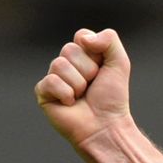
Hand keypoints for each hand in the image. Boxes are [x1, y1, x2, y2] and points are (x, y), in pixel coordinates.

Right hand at [35, 28, 131, 146]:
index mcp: (83, 56)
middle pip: (69, 49)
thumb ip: (109, 40)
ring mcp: (53, 78)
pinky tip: (70, 104)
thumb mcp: (119, 63)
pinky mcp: (43, 93)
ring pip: (59, 64)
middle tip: (92, 86)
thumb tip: (83, 39)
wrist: (106, 126)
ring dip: (78, 84)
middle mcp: (66, 65)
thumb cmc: (112, 98)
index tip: (102, 70)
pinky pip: (50, 81)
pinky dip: (65, 94)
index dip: (94, 53)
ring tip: (82, 97)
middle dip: (87, 70)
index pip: (81, 37)